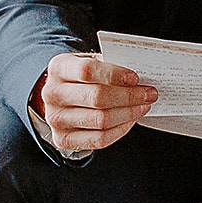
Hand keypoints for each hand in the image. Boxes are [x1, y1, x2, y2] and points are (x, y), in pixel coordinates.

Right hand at [32, 53, 156, 151]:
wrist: (60, 98)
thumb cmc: (81, 78)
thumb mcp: (90, 62)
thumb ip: (110, 65)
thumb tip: (141, 75)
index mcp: (58, 68)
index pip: (87, 70)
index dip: (114, 75)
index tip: (135, 78)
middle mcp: (52, 94)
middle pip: (97, 97)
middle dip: (129, 97)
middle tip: (149, 94)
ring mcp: (56, 119)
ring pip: (101, 120)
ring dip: (129, 114)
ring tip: (143, 106)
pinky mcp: (63, 139)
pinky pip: (99, 139)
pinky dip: (120, 130)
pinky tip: (130, 120)